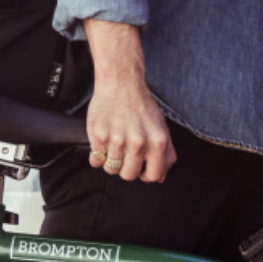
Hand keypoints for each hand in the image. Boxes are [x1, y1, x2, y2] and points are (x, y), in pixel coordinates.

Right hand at [84, 19, 176, 182]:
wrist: (121, 83)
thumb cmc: (141, 106)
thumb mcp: (162, 128)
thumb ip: (166, 154)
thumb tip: (160, 178)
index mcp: (157, 142)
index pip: (153, 176)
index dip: (145, 175)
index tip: (140, 168)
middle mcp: (138, 143)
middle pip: (129, 175)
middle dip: (126, 168)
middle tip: (124, 154)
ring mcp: (117, 140)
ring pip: (111, 169)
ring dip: (110, 161)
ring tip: (113, 146)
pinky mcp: (99, 136)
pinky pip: (95, 161)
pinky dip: (97, 155)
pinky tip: (103, 143)